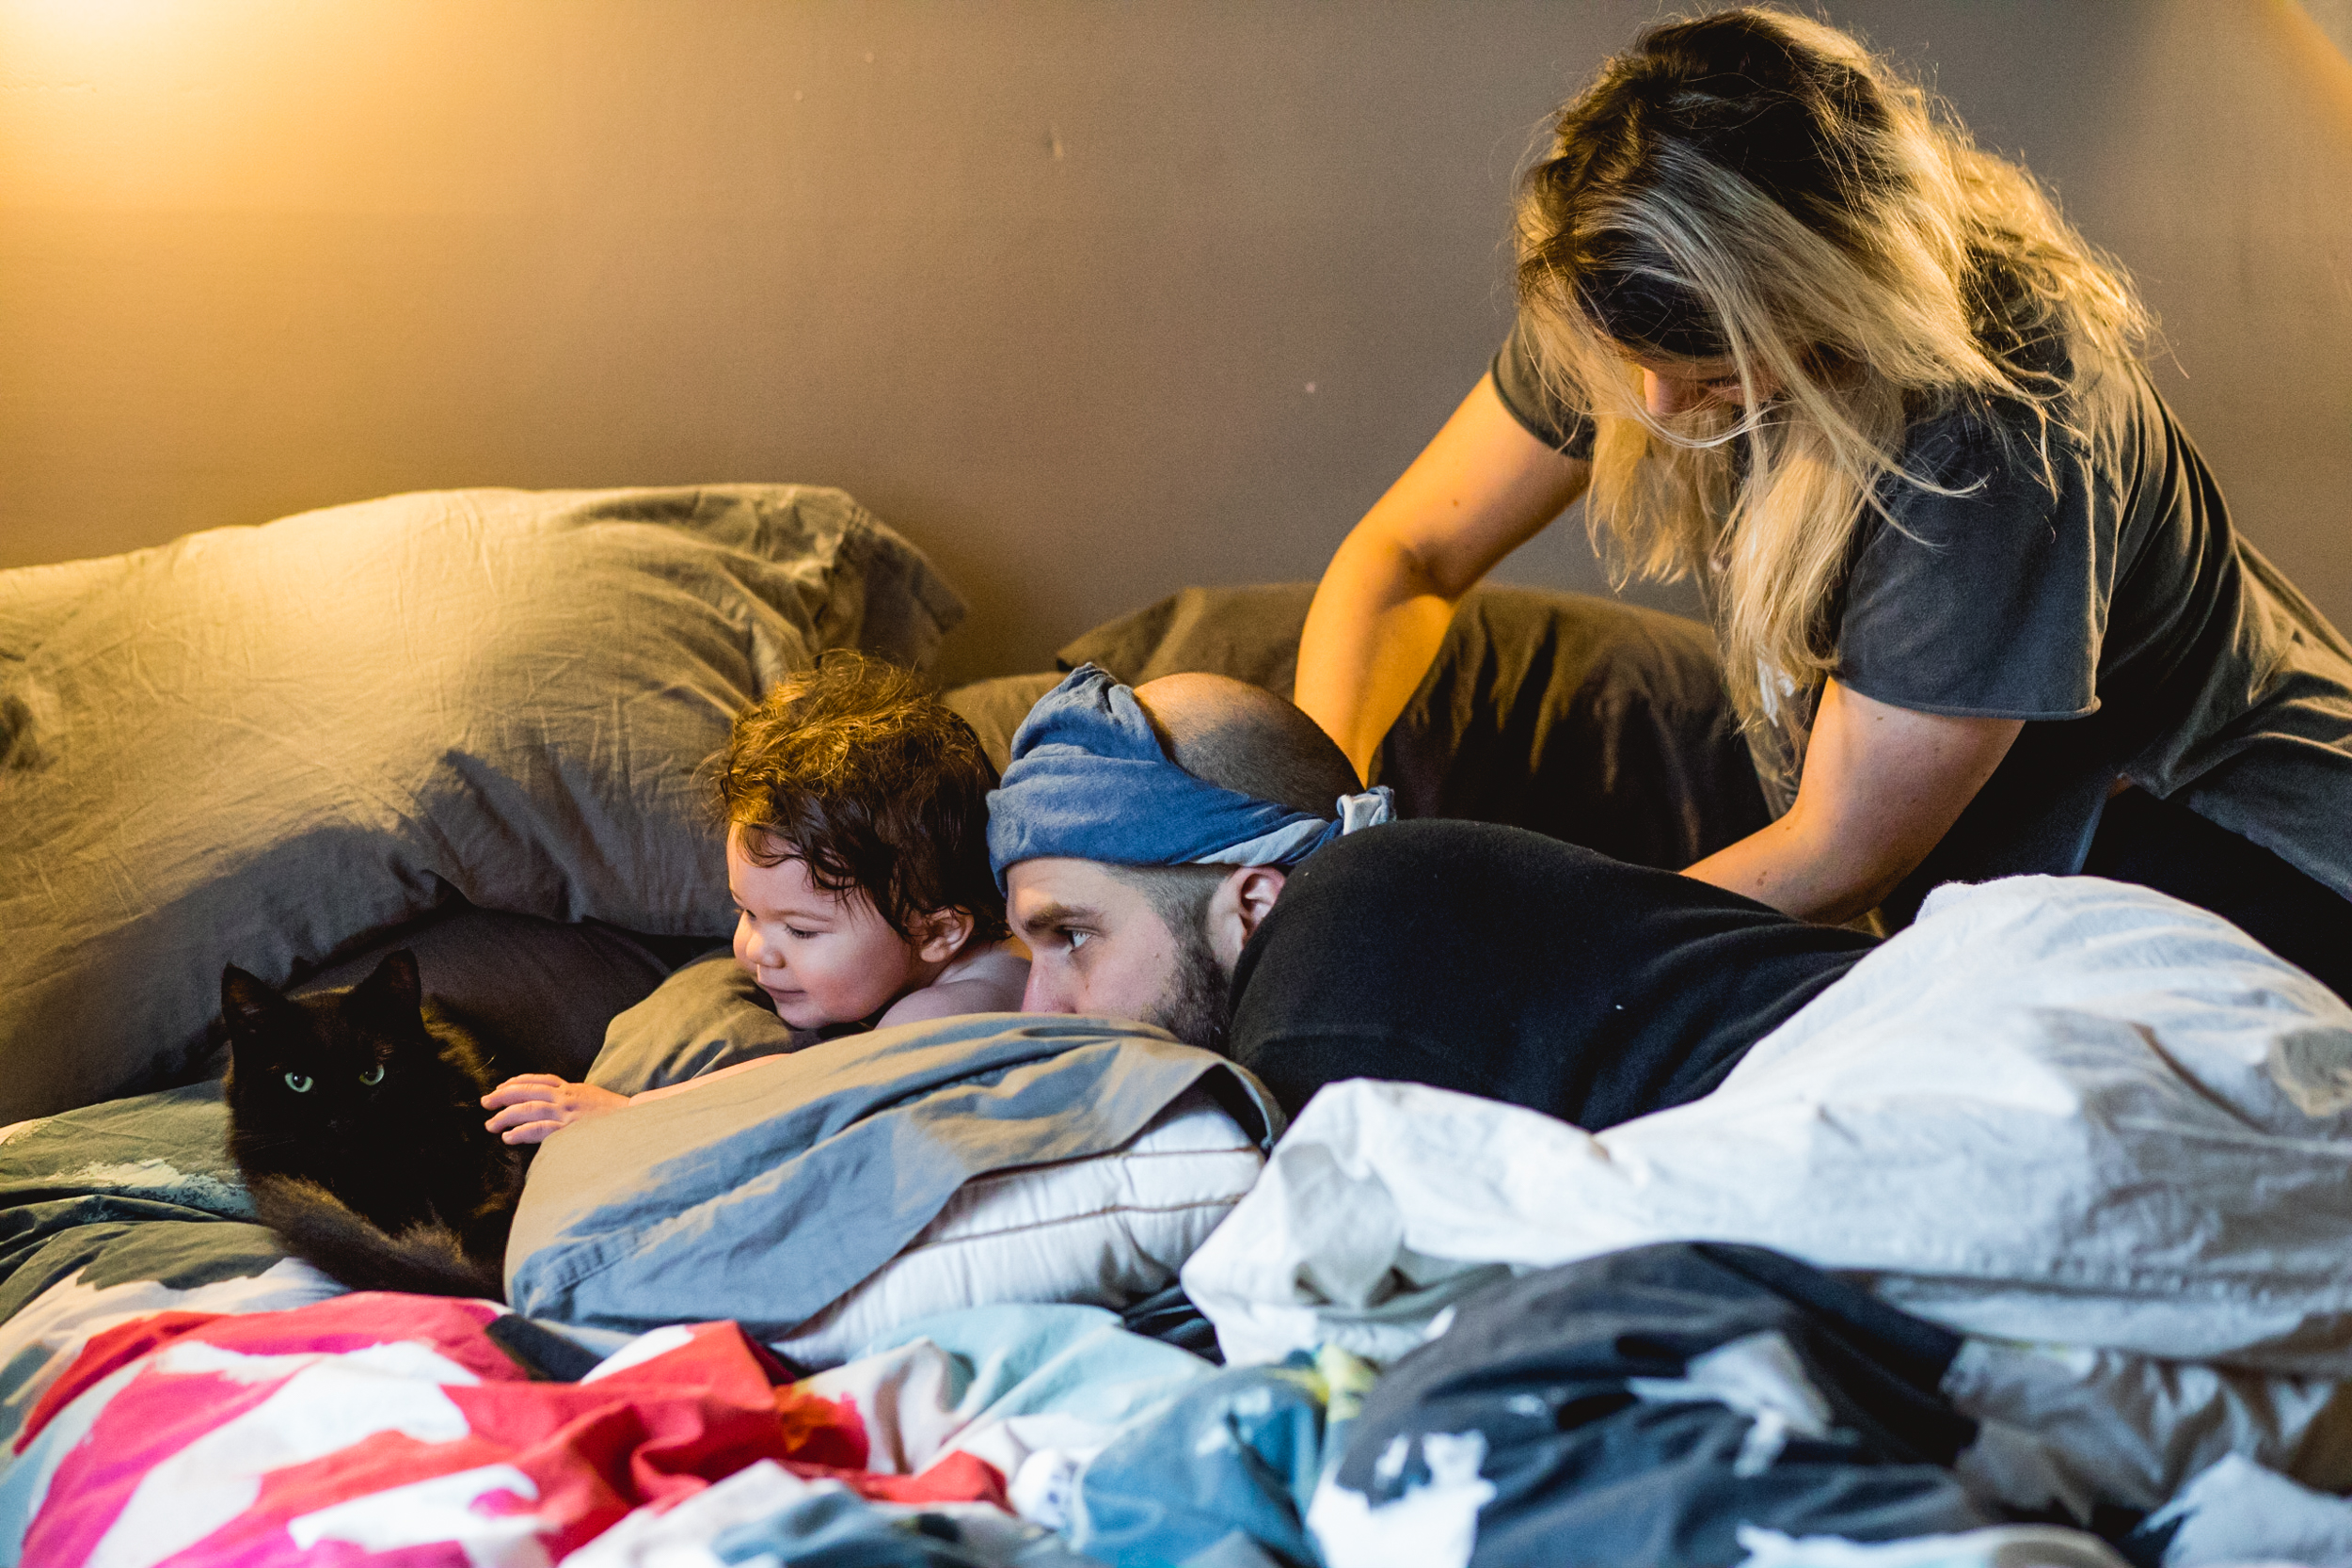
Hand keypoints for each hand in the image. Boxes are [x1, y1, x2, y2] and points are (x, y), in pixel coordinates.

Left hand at [481, 1074, 629, 1144]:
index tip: (501, 1087)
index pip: (539, 1080)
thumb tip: (554, 1102)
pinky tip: (508, 1137)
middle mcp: (566, 1097)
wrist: (635, 1120)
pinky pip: (540, 1129)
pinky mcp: (569, 1129)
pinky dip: (522, 1132)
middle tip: (485, 1102)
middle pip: (528, 1091)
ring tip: (490, 1124)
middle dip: (503, 1096)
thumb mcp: (592, 1098)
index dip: (518, 1082)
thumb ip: (573, 1098)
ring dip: (506, 1115)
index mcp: (572, 1088)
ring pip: (529, 1109)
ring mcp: (567, 1113)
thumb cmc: (615, 1114)